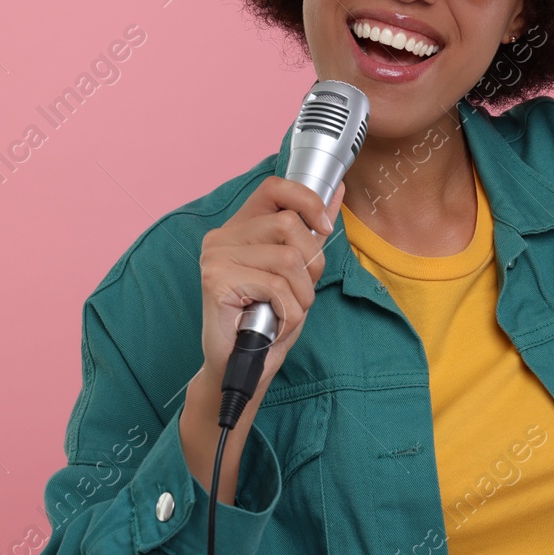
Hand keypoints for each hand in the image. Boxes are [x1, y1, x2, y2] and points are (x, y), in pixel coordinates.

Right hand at [197, 175, 345, 395]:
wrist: (241, 367)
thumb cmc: (268, 319)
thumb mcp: (298, 271)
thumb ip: (311, 231)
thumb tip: (337, 190)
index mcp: (240, 227)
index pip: (275, 187)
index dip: (307, 200)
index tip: (324, 228)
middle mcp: (223, 236)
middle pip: (290, 224)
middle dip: (311, 264)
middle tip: (298, 293)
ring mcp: (216, 257)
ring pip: (287, 259)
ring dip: (301, 295)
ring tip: (284, 311)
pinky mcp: (216, 281)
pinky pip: (276, 287)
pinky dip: (288, 312)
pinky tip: (273, 323)